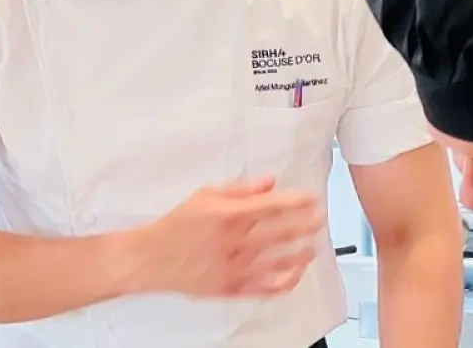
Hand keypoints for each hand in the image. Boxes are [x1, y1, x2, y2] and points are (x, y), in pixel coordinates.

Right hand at [135, 177, 324, 297]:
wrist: (152, 259)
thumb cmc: (177, 226)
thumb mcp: (206, 196)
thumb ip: (241, 190)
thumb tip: (270, 183)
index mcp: (228, 216)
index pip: (272, 206)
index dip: (297, 201)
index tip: (312, 199)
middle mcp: (234, 242)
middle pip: (280, 233)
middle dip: (305, 226)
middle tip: (320, 220)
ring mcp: (234, 268)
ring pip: (278, 262)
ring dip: (300, 254)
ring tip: (314, 247)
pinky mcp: (231, 288)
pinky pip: (266, 288)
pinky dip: (285, 282)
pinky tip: (296, 274)